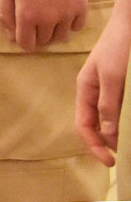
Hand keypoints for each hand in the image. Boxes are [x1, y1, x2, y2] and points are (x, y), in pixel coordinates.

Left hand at [1, 0, 89, 50]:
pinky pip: (76, 27)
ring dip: (53, 32)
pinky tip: (62, 11)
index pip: (26, 45)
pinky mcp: (81, 9)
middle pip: (44, 42)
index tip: (23, 31)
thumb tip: (10, 36)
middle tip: (35, 18)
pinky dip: (69, 24)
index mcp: (27, 15)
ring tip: (48, 15)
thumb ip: (6, 13)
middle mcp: (49, 20)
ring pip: (61, 37)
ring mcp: (67, 15)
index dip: (23, 41)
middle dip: (37, 35)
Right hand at [78, 8, 130, 163]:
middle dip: (108, 143)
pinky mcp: (124, 87)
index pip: (84, 125)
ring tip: (129, 143)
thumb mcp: (113, 78)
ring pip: (112, 120)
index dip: (95, 146)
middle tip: (125, 156)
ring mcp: (111, 90)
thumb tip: (108, 136)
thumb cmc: (119, 48)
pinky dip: (126, 122)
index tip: (112, 162)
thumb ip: (108, 106)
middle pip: (97, 126)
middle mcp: (96, 93)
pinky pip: (123, 110)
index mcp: (85, 90)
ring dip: (120, 133)